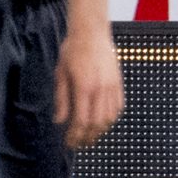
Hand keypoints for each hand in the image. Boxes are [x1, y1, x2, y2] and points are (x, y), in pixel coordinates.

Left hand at [55, 25, 122, 148]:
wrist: (91, 33)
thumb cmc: (72, 52)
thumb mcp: (60, 75)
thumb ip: (61, 99)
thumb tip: (59, 121)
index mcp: (84, 88)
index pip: (81, 120)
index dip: (75, 135)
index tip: (69, 143)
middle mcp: (101, 89)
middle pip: (97, 123)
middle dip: (88, 137)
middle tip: (79, 144)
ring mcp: (112, 86)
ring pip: (110, 117)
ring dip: (100, 130)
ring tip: (90, 136)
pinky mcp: (119, 83)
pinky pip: (118, 107)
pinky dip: (111, 118)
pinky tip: (103, 122)